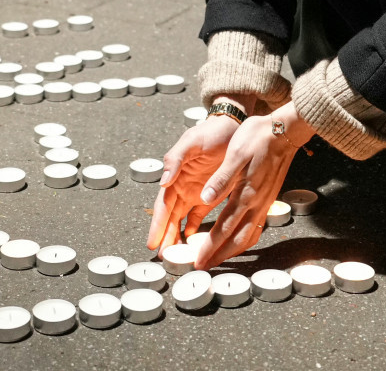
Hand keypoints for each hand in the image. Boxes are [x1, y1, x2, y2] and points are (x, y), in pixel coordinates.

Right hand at [148, 114, 238, 252]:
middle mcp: (182, 187)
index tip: (153, 242)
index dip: (158, 224)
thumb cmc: (209, 132)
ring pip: (182, 221)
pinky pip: (199, 217)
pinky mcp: (210, 195)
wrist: (232, 127)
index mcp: (175, 176)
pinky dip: (194, 231)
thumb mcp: (191, 141)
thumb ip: (176, 159)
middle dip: (166, 237)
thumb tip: (163, 180)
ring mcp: (195, 192)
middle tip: (164, 258)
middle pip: (171, 218)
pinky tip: (192, 242)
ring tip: (176, 256)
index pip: (163, 205)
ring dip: (177, 237)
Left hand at [156, 104, 314, 269]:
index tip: (198, 261)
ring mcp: (264, 203)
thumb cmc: (258, 138)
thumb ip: (221, 179)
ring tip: (219, 258)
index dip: (210, 247)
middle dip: (220, 256)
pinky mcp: (268, 199)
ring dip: (233, 250)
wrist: (284, 131)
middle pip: (237, 240)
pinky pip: (255, 227)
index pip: (224, 228)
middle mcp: (256, 204)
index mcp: (245, 194)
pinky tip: (239, 238)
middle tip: (205, 267)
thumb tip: (205, 197)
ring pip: (248, 236)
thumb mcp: (235, 154)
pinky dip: (244, 238)